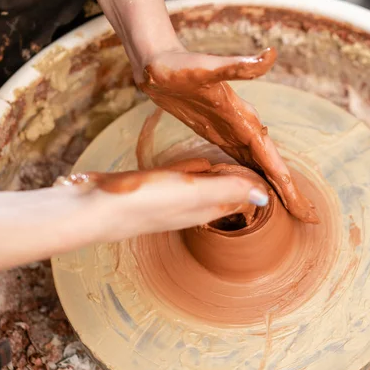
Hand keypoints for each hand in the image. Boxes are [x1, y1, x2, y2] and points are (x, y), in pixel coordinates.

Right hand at [59, 168, 268, 242]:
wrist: (95, 208)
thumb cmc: (146, 200)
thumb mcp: (194, 191)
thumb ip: (229, 189)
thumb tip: (265, 196)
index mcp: (205, 208)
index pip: (240, 198)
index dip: (256, 186)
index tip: (273, 175)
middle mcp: (190, 206)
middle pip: (223, 192)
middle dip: (241, 181)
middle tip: (259, 165)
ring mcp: (170, 198)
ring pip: (203, 186)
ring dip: (218, 175)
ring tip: (235, 161)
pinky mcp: (151, 188)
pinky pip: (180, 178)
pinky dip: (193, 170)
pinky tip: (196, 162)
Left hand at [137, 47, 318, 222]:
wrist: (157, 63)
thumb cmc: (177, 67)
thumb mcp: (205, 69)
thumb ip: (237, 66)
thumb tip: (270, 55)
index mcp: (244, 120)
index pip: (273, 161)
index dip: (289, 187)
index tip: (305, 209)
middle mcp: (243, 127)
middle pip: (272, 167)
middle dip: (290, 192)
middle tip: (308, 216)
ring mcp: (231, 131)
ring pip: (259, 165)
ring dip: (275, 186)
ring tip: (290, 207)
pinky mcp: (217, 133)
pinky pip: (241, 160)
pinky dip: (252, 176)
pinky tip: (254, 187)